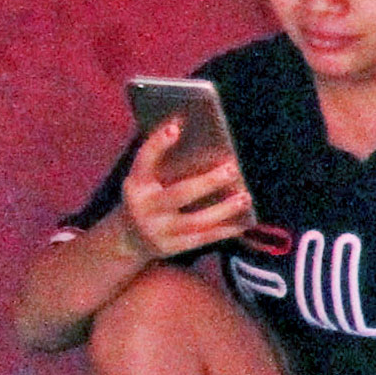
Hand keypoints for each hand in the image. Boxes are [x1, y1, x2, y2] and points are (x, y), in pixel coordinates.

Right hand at [116, 116, 254, 262]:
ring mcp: (157, 230)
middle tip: (233, 168)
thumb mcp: (147, 180)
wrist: (130, 239)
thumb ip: (166, 163)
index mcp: (136, 184)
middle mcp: (143, 207)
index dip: (158, 143)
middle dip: (208, 182)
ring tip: (245, 197)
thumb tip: (205, 142)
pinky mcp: (171, 247)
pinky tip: (243, 223)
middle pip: (179, 193)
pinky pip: (203, 239)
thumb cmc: (148, 198)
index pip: (144, 160)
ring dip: (224, 209)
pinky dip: (225, 230)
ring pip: (195, 221)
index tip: (176, 127)